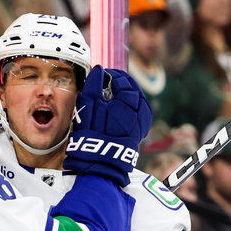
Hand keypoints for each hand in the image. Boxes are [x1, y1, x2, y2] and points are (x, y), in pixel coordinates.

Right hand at [64, 66, 152, 185]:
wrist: (100, 161)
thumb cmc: (92, 132)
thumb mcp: (88, 105)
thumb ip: (93, 84)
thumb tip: (98, 69)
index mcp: (129, 100)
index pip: (122, 79)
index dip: (111, 75)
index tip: (102, 75)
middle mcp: (140, 109)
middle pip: (133, 89)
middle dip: (121, 83)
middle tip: (108, 82)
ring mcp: (142, 121)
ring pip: (138, 100)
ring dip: (128, 94)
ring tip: (115, 95)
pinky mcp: (140, 130)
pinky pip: (140, 112)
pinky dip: (133, 106)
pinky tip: (123, 108)